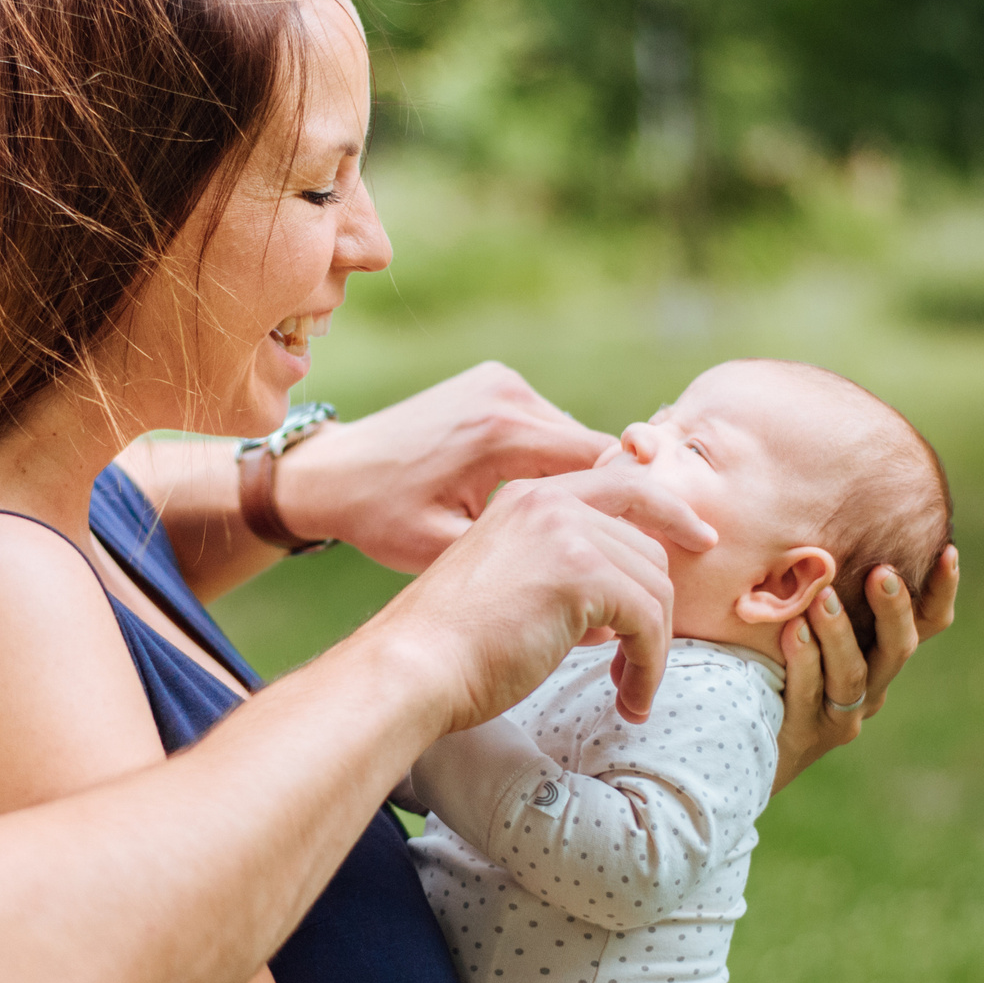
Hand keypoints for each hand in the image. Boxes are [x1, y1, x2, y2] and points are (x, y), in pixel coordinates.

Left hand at [276, 362, 612, 572]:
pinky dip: (550, 462)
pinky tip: (534, 503)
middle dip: (604, 500)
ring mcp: (500, 382)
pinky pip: (546, 427)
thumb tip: (604, 600)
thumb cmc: (380, 518)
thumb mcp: (449, 549)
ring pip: (572, 437)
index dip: (636, 507)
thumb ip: (527, 561)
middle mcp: (507, 394)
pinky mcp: (493, 384)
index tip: (653, 549)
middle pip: (594, 449)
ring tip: (567, 532)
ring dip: (576, 482)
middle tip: (612, 551)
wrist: (330, 471)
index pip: (604, 464)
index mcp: (501, 431)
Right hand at [366, 463, 714, 729]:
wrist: (413, 665)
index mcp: (530, 495)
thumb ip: (563, 570)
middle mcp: (551, 500)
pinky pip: (649, 623)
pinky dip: (649, 667)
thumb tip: (625, 604)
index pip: (625, 485)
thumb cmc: (451, 643)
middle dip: (656, 609)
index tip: (701, 540)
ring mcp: (567, 532)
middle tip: (640, 664)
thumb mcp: (511, 582)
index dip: (671, 513)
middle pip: (648, 546)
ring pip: (655, 587)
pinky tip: (629, 698)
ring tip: (628, 690)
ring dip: (653, 648)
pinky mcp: (582, 574)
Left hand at [773, 547, 959, 789]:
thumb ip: (824, 584)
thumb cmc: (777, 659)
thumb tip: (824, 524)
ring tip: (822, 598)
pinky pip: (809, 694)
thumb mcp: (810, 619)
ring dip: (840, 634)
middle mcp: (873, 685)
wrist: (747, 737)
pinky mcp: (807, 733)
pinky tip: (792, 631)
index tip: (946, 550)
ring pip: (853, 674)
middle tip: (881, 573)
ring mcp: (842, 714)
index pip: (928, 623)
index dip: (942, 591)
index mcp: (882, 655)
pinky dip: (803, 661)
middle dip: (892, 609)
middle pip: (898, 648)